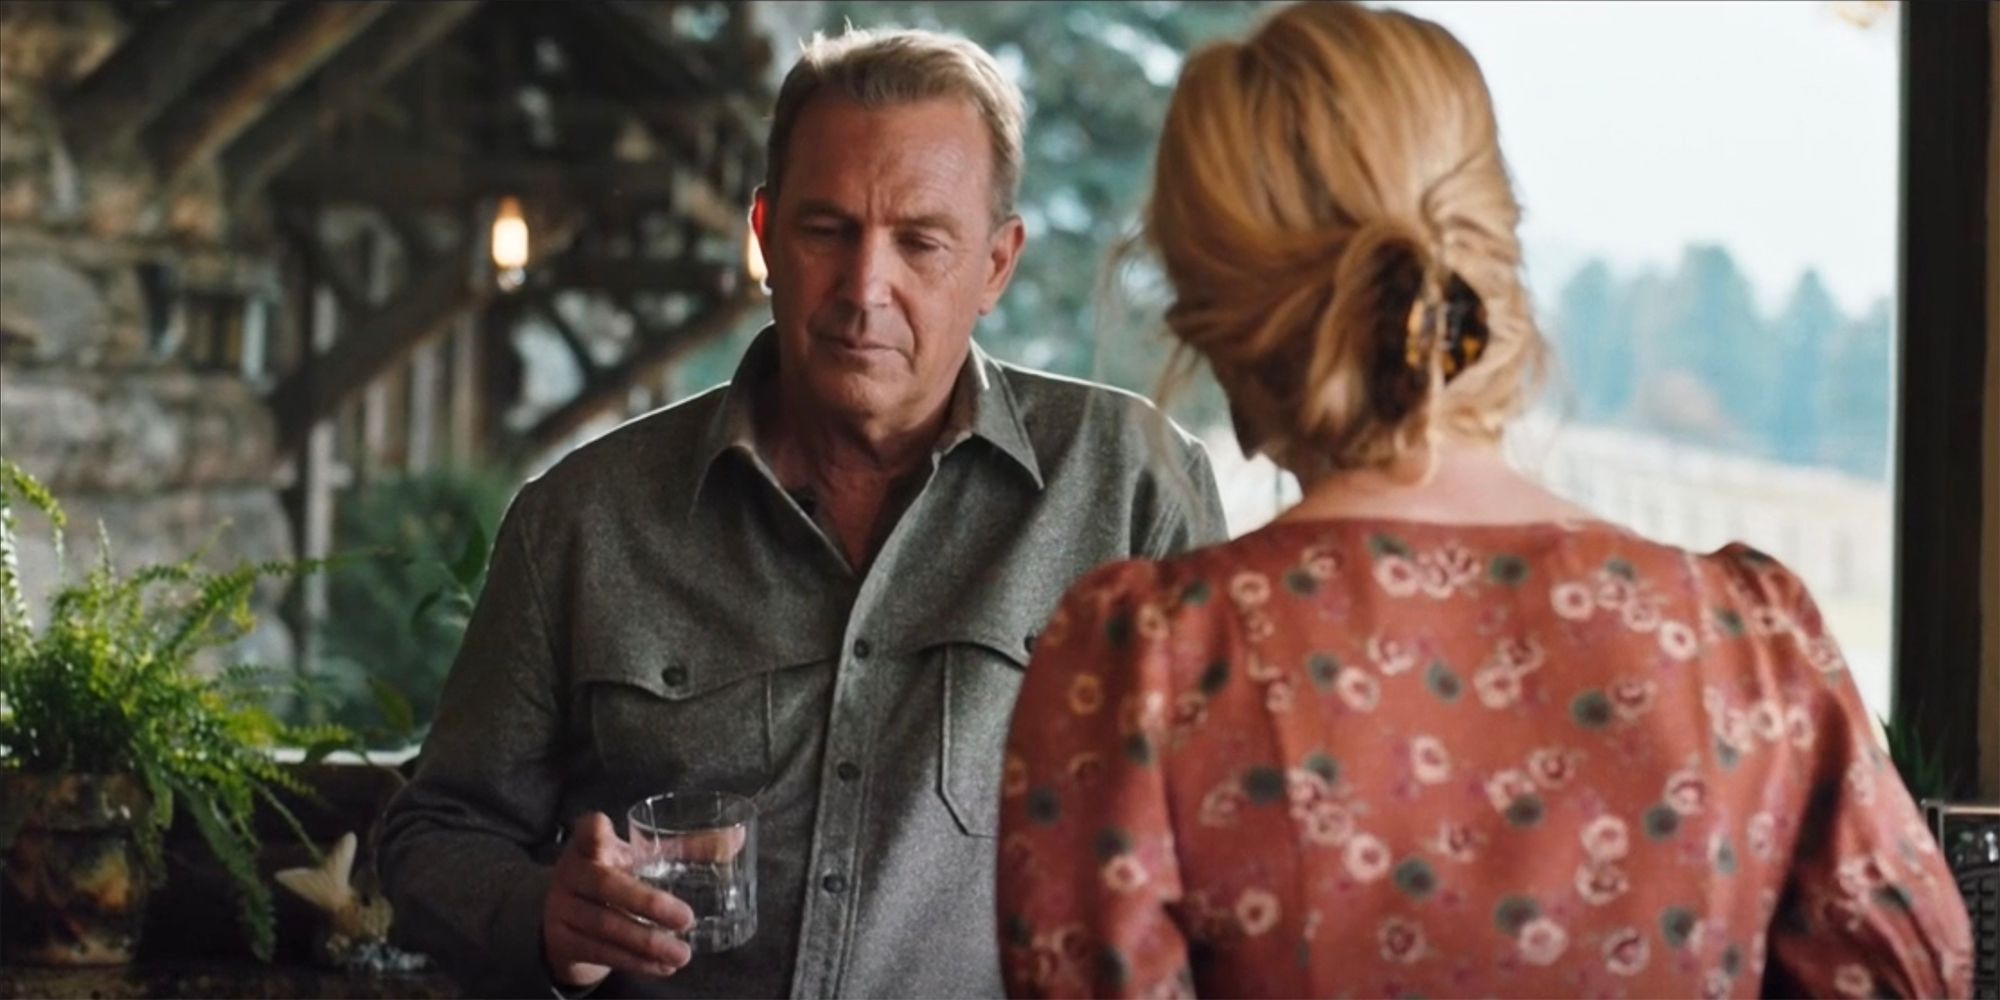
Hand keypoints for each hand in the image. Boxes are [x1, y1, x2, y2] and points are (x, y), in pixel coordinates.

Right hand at [542, 811, 694, 986]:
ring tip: (683, 954)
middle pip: (606, 885)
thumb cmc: (614, 875)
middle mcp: (572, 872)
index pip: (588, 831)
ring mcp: (562, 908)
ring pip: (606, 926)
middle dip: (648, 903)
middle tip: (687, 918)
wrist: (563, 918)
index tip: (604, 833)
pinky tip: (662, 967)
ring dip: (647, 943)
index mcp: (591, 845)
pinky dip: (635, 962)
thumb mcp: (640, 859)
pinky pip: (601, 952)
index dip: (594, 832)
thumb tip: (736, 839)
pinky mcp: (563, 941)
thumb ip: (685, 849)